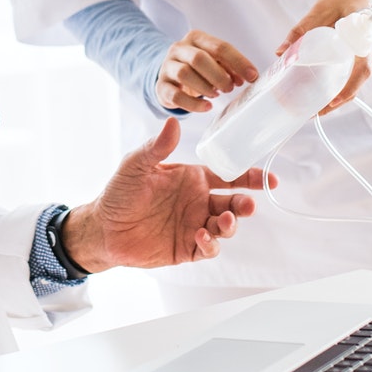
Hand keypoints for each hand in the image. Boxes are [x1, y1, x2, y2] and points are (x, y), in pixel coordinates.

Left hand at [61, 118, 272, 270]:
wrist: (102, 228)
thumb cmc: (120, 193)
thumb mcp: (136, 165)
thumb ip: (157, 147)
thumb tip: (173, 122)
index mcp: (192, 179)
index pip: (228, 176)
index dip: (250, 177)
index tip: (269, 179)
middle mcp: (198, 202)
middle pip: (233, 203)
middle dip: (246, 204)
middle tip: (249, 204)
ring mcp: (194, 226)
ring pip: (225, 227)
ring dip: (231, 224)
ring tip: (225, 220)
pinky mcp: (186, 249)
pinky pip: (208, 248)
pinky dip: (210, 244)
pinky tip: (201, 236)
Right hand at [156, 29, 257, 112]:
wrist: (170, 75)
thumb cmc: (198, 68)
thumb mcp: (214, 61)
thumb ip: (230, 66)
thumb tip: (248, 76)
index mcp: (196, 38)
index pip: (220, 47)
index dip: (239, 62)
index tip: (252, 77)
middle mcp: (179, 48)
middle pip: (199, 58)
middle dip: (219, 75)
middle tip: (230, 88)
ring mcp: (167, 66)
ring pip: (184, 74)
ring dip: (205, 86)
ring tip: (216, 94)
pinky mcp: (160, 86)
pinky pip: (175, 95)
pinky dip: (193, 104)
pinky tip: (207, 107)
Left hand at [277, 0, 371, 116]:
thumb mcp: (319, 11)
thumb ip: (301, 31)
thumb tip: (280, 52)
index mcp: (364, 36)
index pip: (362, 68)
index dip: (349, 89)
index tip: (331, 102)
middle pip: (359, 80)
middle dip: (339, 100)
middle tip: (316, 112)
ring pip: (358, 80)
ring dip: (340, 95)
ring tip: (316, 107)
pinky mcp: (367, 55)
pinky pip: (357, 73)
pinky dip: (343, 84)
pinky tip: (325, 93)